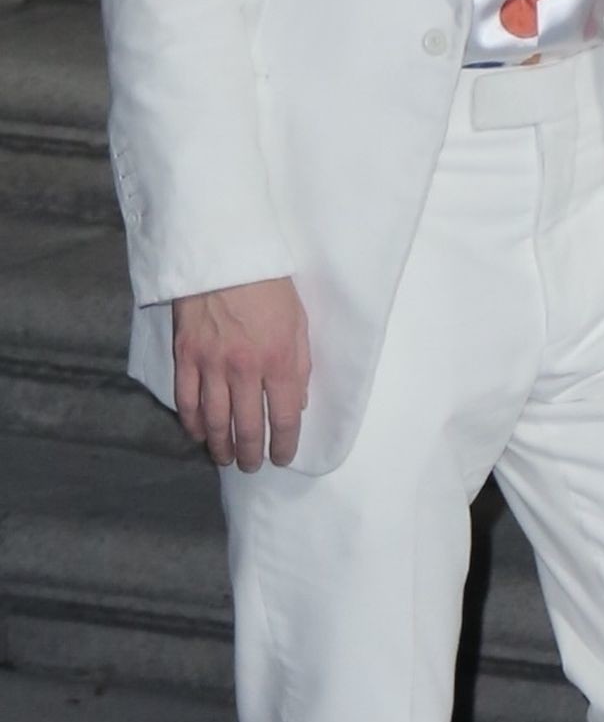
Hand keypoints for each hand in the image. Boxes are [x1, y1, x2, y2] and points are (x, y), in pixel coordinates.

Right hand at [172, 276, 310, 471]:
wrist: (224, 255)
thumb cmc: (270, 284)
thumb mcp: (300, 320)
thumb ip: (301, 363)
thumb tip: (298, 402)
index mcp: (279, 359)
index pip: (284, 416)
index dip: (284, 443)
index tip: (283, 456)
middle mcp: (245, 369)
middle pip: (247, 425)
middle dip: (252, 453)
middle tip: (253, 466)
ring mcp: (211, 365)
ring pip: (215, 421)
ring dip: (222, 446)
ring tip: (227, 459)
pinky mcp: (185, 357)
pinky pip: (187, 401)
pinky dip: (192, 423)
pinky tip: (198, 434)